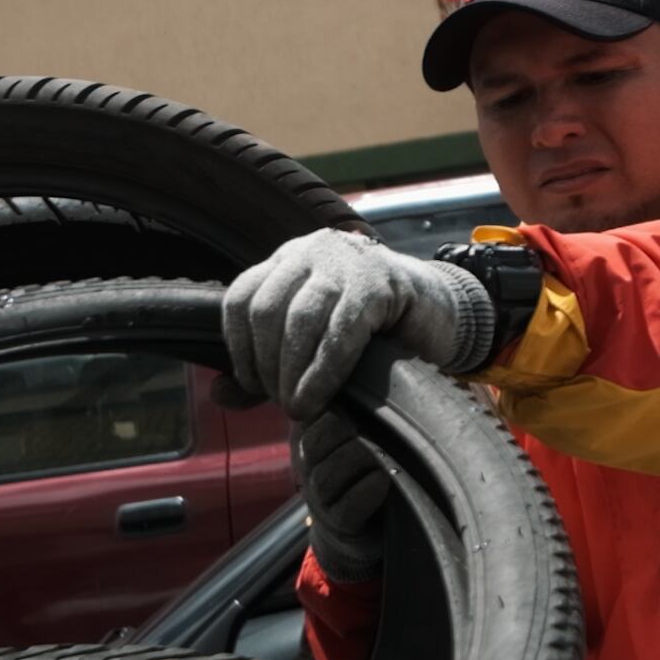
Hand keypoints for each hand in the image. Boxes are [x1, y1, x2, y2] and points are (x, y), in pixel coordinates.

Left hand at [222, 229, 495, 420]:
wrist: (440, 315)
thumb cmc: (372, 334)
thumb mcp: (310, 348)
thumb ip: (264, 371)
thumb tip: (219, 396)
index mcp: (287, 261)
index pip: (240, 298)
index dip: (238, 349)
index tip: (253, 388)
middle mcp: (310, 252)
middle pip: (266, 310)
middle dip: (267, 366)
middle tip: (284, 402)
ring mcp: (346, 262)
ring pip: (299, 319)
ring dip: (292, 372)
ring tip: (300, 407)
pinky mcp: (379, 282)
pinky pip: (340, 330)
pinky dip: (324, 370)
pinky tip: (320, 395)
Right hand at [295, 412, 389, 582]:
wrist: (364, 528)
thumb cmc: (367, 464)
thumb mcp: (357, 427)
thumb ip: (358, 398)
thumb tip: (380, 349)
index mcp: (311, 433)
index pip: (311, 411)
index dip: (332, 401)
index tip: (359, 397)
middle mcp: (309, 464)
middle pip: (315, 440)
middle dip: (344, 430)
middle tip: (367, 426)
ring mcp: (321, 497)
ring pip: (328, 474)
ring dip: (358, 461)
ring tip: (381, 455)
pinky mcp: (339, 525)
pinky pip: (347, 506)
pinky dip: (367, 492)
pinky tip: (383, 481)